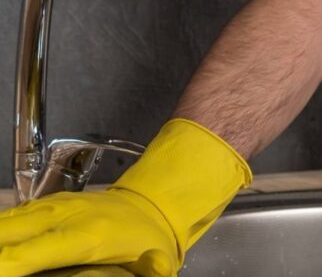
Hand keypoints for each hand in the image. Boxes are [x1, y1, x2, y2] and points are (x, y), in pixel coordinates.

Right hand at [0, 119, 250, 276]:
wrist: (154, 201)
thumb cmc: (149, 240)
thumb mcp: (155, 264)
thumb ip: (153, 271)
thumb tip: (157, 270)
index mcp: (86, 237)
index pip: (30, 254)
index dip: (6, 264)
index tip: (1, 270)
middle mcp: (64, 216)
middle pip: (7, 233)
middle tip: (0, 264)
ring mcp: (54, 205)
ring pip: (6, 220)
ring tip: (0, 255)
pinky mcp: (48, 202)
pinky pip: (12, 214)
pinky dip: (3, 229)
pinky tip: (2, 242)